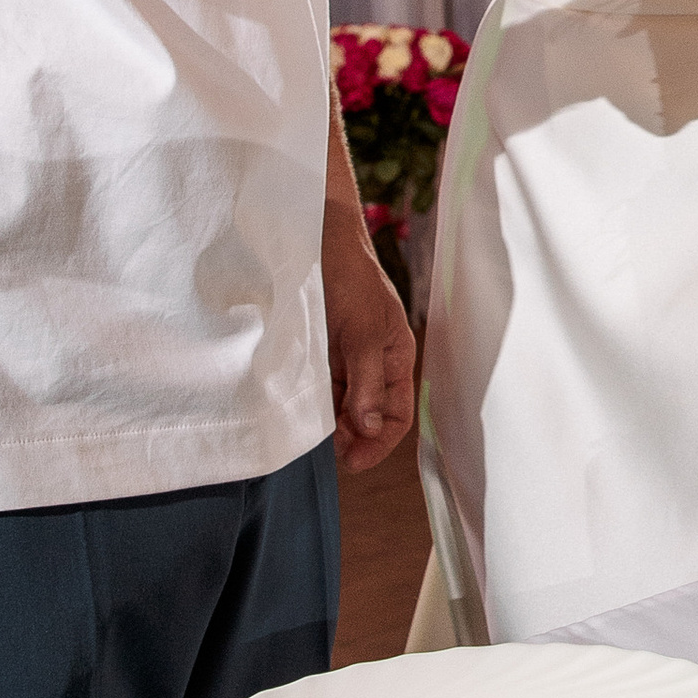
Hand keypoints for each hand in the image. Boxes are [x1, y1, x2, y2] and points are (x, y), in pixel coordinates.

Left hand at [323, 191, 416, 472]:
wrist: (314, 235)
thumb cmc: (347, 275)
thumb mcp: (360, 329)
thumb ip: (366, 380)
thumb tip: (369, 428)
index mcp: (396, 355)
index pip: (398, 414)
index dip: (379, 442)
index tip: (352, 462)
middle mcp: (374, 360)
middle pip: (370, 414)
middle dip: (353, 437)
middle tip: (326, 452)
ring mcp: (347, 355)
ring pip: (344, 403)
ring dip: (332, 422)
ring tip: (310, 433)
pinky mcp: (322, 348)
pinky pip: (323, 385)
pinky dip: (315, 401)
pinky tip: (299, 407)